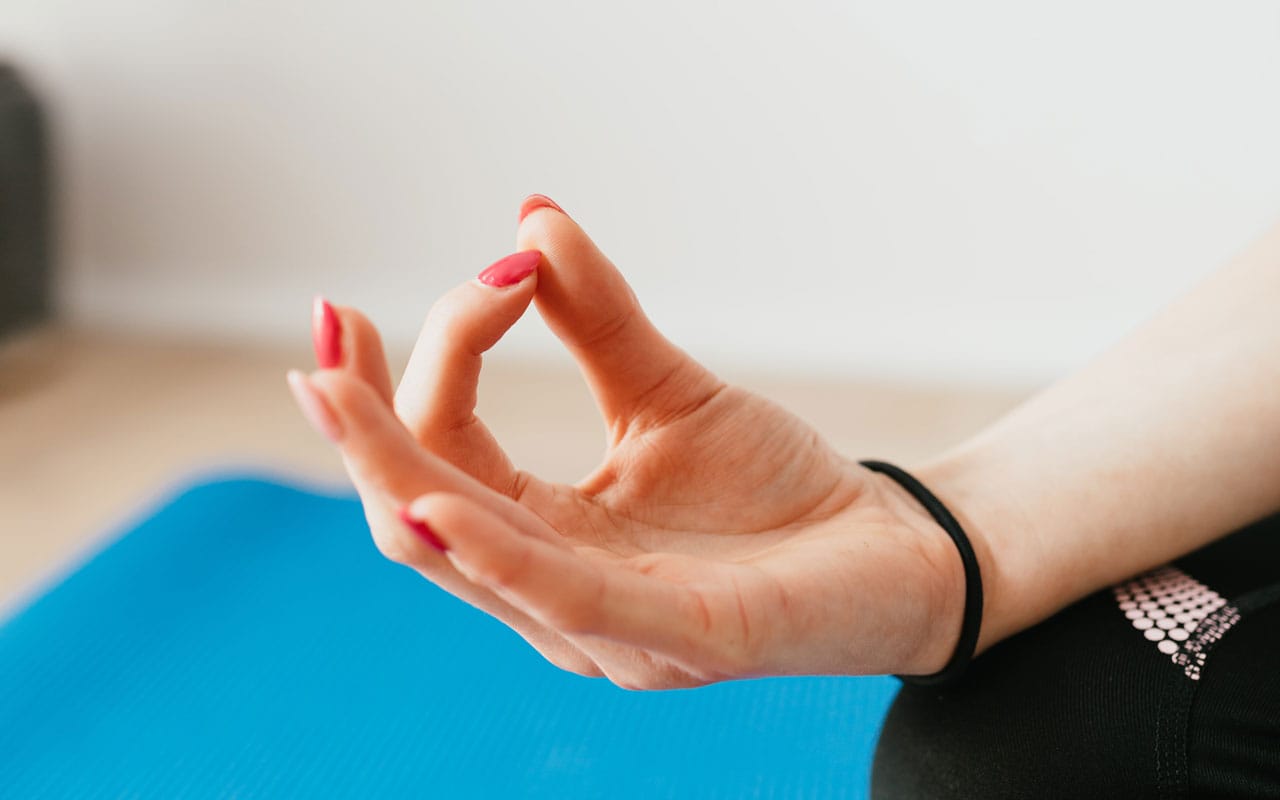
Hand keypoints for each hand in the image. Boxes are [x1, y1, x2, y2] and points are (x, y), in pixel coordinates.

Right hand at [287, 198, 967, 689]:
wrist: (889, 550)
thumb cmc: (773, 490)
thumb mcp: (672, 392)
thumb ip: (599, 319)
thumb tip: (529, 217)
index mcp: (544, 532)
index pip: (442, 453)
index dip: (434, 360)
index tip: (495, 267)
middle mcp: (552, 588)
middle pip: (415, 513)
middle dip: (360, 423)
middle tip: (324, 329)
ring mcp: (608, 627)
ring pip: (465, 558)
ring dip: (393, 470)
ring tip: (336, 386)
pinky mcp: (683, 640)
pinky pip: (566, 602)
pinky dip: (494, 552)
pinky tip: (440, 496)